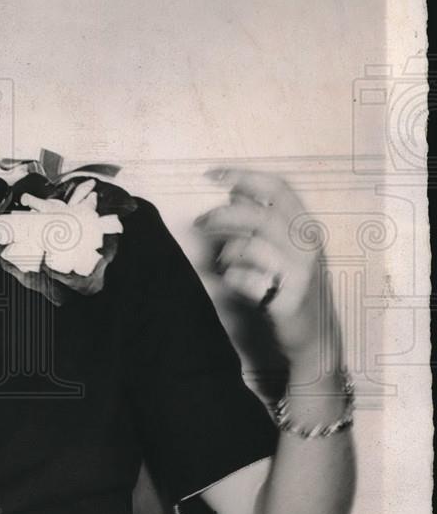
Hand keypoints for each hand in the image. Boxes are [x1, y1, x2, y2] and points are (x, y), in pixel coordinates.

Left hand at [193, 167, 339, 367]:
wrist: (314, 338)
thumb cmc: (291, 287)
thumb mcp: (284, 248)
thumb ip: (262, 221)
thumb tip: (235, 193)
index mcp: (307, 226)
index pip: (278, 187)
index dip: (243, 176)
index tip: (210, 174)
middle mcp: (307, 246)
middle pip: (258, 215)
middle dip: (221, 215)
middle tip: (199, 222)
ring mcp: (300, 273)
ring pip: (250, 247)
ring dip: (227, 253)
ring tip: (223, 264)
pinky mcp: (287, 300)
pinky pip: (246, 280)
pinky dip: (232, 279)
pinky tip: (235, 284)